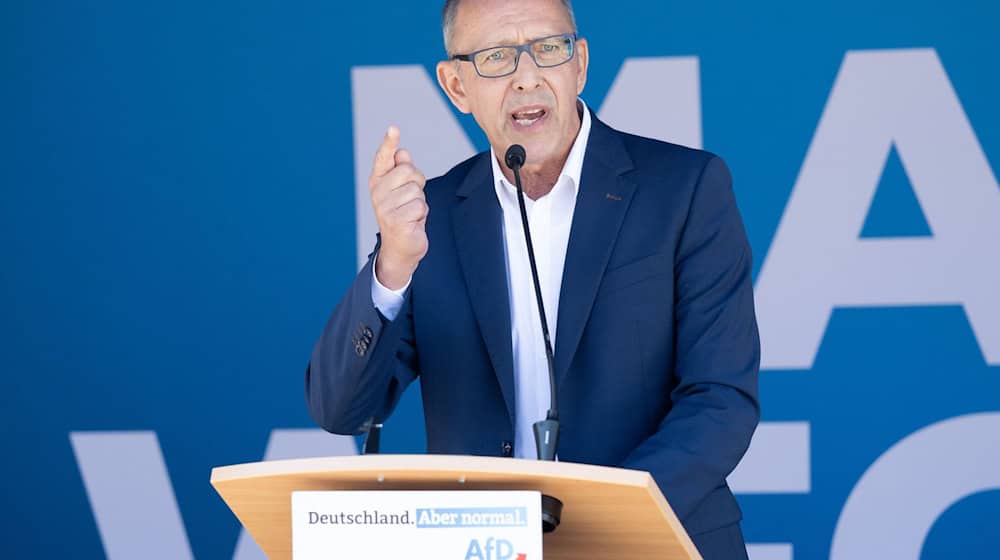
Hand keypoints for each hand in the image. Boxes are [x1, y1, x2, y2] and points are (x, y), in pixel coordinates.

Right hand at [369, 126, 428, 289]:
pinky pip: (420, 206)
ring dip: (420, 202)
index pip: (384, 158)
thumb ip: (403, 171)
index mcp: (378, 181)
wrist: (401, 248)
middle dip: (417, 184)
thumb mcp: (404, 190)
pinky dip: (422, 215)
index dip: (389, 143)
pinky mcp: (395, 221)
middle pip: (408, 171)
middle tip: (411, 199)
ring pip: (416, 191)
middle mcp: (377, 192)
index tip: (393, 128)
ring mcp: (384, 207)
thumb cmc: (404, 215)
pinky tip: (413, 223)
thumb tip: (402, 152)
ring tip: (411, 213)